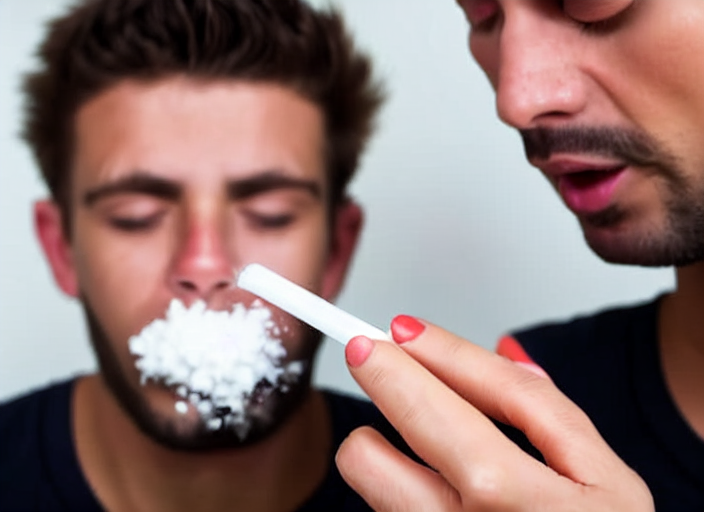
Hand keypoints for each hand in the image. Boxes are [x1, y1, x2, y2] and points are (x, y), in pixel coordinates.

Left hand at [335, 316, 653, 510]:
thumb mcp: (603, 477)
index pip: (484, 401)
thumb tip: (501, 348)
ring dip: (379, 443)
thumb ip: (548, 409)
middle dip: (382, 378)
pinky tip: (430, 483)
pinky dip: (394, 481)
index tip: (403, 327)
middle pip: (399, 432)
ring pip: (367, 472)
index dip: (440, 352)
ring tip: (415, 440)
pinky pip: (380, 499)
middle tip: (368, 353)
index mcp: (531, 503)